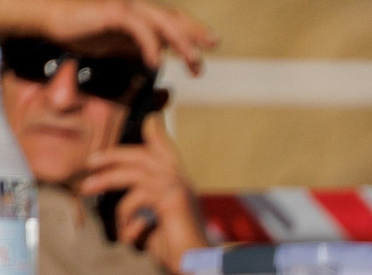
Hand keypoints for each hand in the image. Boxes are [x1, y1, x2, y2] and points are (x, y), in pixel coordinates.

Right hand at [0, 1, 217, 72]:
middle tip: (207, 58)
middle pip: (174, 20)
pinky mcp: (113, 11)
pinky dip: (151, 45)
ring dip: (182, 44)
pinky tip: (156, 63)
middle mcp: (137, 7)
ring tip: (193, 64)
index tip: (212, 44)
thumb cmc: (83, 31)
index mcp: (141, 14)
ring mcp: (126, 7)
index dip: (194, 29)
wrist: (51, 18)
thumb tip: (158, 61)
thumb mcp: (119, 45)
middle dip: (196, 38)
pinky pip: (139, 28)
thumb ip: (139, 49)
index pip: (174, 19)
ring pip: (163, 23)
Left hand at [78, 111, 203, 271]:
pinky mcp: (171, 199)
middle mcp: (181, 179)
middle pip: (142, 154)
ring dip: (106, 180)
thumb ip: (141, 203)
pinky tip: (127, 235)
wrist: (197, 267)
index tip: (147, 115)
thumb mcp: (153, 222)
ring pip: (133, 172)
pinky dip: (125, 218)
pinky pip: (135, 198)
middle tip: (91, 162)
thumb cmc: (176, 249)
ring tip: (86, 189)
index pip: (164, 146)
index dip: (155, 129)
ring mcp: (178, 187)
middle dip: (113, 155)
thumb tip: (117, 195)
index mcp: (179, 182)